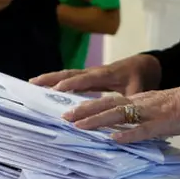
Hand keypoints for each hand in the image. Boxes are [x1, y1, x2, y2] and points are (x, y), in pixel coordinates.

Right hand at [30, 54, 161, 95]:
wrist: (146, 65)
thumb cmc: (142, 77)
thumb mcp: (139, 89)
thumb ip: (131, 100)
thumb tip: (125, 113)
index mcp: (107, 74)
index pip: (87, 79)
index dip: (73, 84)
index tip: (57, 89)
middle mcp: (95, 72)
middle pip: (71, 74)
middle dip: (52, 78)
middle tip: (33, 83)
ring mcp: (91, 74)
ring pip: (68, 75)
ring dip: (51, 79)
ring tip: (33, 83)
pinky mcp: (90, 78)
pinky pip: (72, 79)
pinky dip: (58, 82)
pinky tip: (47, 88)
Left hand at [63, 75, 179, 143]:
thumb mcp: (155, 108)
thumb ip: (138, 117)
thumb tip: (121, 128)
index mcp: (138, 99)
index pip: (108, 101)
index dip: (88, 105)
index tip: (69, 111)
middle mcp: (140, 102)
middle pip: (107, 104)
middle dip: (84, 110)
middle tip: (64, 116)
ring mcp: (150, 112)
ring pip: (120, 114)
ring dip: (98, 120)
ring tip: (79, 125)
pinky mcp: (163, 122)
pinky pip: (143, 129)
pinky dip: (128, 134)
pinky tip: (114, 138)